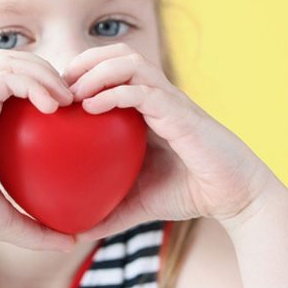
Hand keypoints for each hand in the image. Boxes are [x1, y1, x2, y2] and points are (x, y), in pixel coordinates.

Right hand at [0, 49, 77, 250]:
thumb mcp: (8, 222)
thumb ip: (38, 229)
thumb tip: (71, 242)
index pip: (11, 85)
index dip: (41, 84)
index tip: (70, 109)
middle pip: (11, 62)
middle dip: (46, 69)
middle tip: (73, 98)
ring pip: (6, 61)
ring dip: (41, 70)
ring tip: (66, 98)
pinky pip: (2, 78)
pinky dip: (30, 82)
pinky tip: (52, 107)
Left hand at [61, 43, 277, 240]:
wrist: (234, 197)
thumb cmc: (190, 194)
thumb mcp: (139, 204)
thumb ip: (108, 212)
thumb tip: (72, 233)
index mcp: (147, 107)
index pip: (110, 70)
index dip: (79, 72)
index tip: (52, 95)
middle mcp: (158, 96)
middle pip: (117, 54)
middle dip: (84, 60)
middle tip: (56, 85)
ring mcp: (170, 100)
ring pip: (130, 62)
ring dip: (96, 70)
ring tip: (71, 92)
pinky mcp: (181, 113)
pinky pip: (144, 91)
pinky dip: (115, 93)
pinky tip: (90, 108)